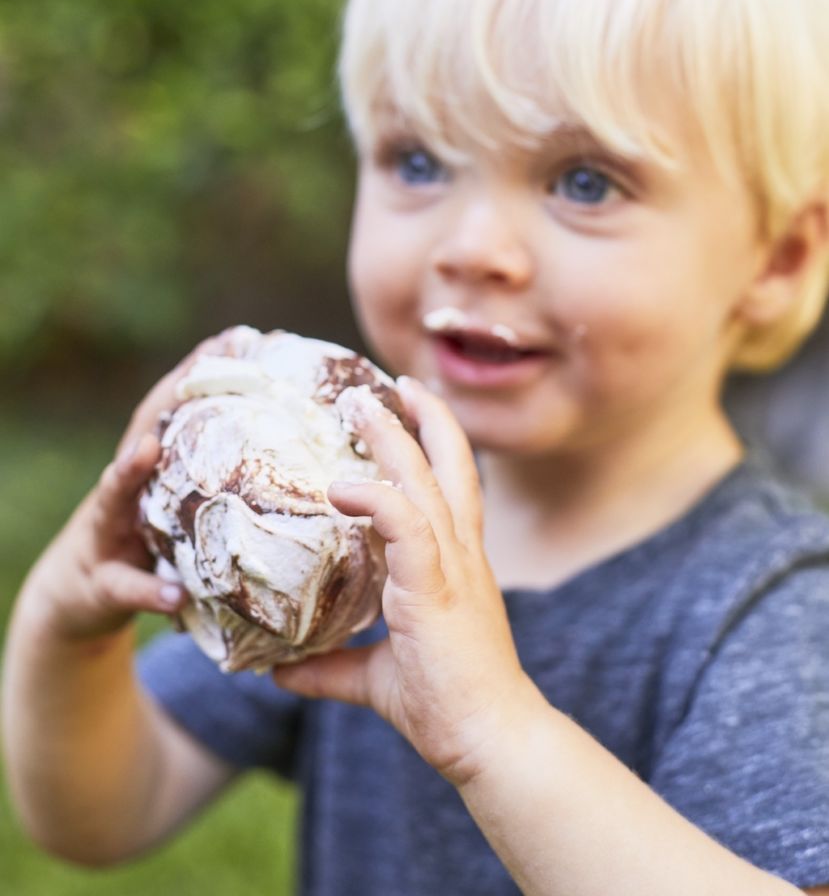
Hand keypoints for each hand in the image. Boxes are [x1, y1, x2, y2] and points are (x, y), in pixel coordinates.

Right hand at [26, 332, 234, 643]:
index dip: (201, 374)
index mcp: (154, 469)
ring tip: (145, 448)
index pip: (176, 412)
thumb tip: (304, 459)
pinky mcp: (103, 584)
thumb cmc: (150, 543)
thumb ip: (222, 481)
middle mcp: (125, 489)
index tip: (236, 337)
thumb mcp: (182, 508)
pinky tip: (174, 596)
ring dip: (127, 472)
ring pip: (112, 496)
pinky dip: (150, 593)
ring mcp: (106, 531)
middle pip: (141, 434)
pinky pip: (126, 589)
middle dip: (164, 399)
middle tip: (196, 365)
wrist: (84, 598)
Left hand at [273, 377, 537, 785]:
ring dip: (391, 437)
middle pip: (446, 464)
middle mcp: (459, 552)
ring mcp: (451, 565)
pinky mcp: (434, 587)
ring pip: (424, 481)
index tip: (405, 406)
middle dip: (417, 418)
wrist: (490, 740)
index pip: (449, 484)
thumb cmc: (446, 705)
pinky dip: (375, 499)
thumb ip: (331, 666)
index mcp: (454, 563)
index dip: (431, 441)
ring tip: (357, 401)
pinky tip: (339, 488)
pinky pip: (406, 525)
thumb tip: (278, 670)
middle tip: (382, 383)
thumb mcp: (376, 676)